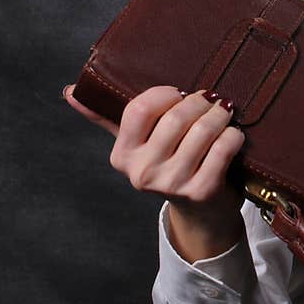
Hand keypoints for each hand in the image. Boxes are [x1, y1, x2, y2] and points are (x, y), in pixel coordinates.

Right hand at [62, 83, 245, 259]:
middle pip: (177, 117)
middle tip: (211, 100)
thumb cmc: (169, 164)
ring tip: (224, 113)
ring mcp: (172, 183)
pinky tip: (233, 134)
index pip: (140, 108)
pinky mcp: (202, 190)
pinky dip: (233, 135)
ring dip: (220, 115)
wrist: (200, 211)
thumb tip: (70, 92)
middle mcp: (143, 172)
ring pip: (204, 129)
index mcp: (122, 155)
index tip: (179, 93)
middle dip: (200, 102)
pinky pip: (223, 147)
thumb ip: (107, 116)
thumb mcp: (137, 142)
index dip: (166, 93)